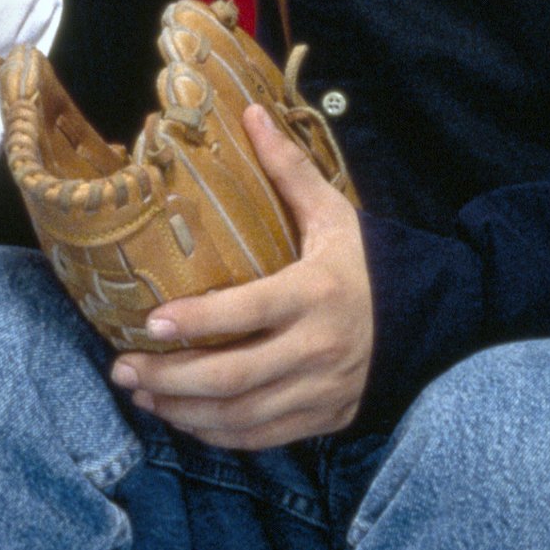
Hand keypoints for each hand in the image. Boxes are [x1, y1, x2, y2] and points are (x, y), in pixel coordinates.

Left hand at [114, 108, 379, 447]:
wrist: (426, 322)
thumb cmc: (366, 264)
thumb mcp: (333, 214)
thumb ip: (288, 170)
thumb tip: (249, 111)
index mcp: (316, 294)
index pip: (248, 313)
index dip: (197, 322)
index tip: (150, 321)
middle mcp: (318, 348)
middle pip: (234, 377)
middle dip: (171, 378)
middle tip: (123, 367)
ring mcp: (320, 390)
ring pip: (241, 415)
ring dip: (183, 410)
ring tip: (140, 393)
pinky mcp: (322, 419)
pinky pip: (261, 437)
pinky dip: (216, 434)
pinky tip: (182, 418)